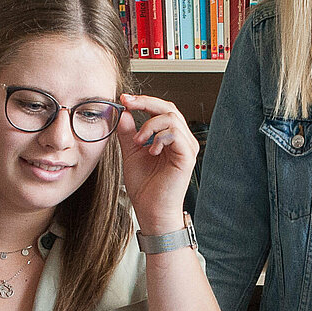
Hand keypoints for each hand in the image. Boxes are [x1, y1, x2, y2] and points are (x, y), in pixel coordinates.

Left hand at [116, 92, 198, 233]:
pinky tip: (151, 150)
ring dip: (150, 126)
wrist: (151, 211)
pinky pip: (176, 134)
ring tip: (138, 142)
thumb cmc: (145, 187)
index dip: (143, 101)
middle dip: (146, 103)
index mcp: (170, 138)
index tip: (124, 99)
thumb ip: (128, 133)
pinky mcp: (187, 156)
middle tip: (128, 104)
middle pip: (169, 108)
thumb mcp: (131, 153)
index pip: (161, 110)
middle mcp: (182, 140)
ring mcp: (186, 147)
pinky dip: (160, 137)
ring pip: (171, 118)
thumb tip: (124, 113)